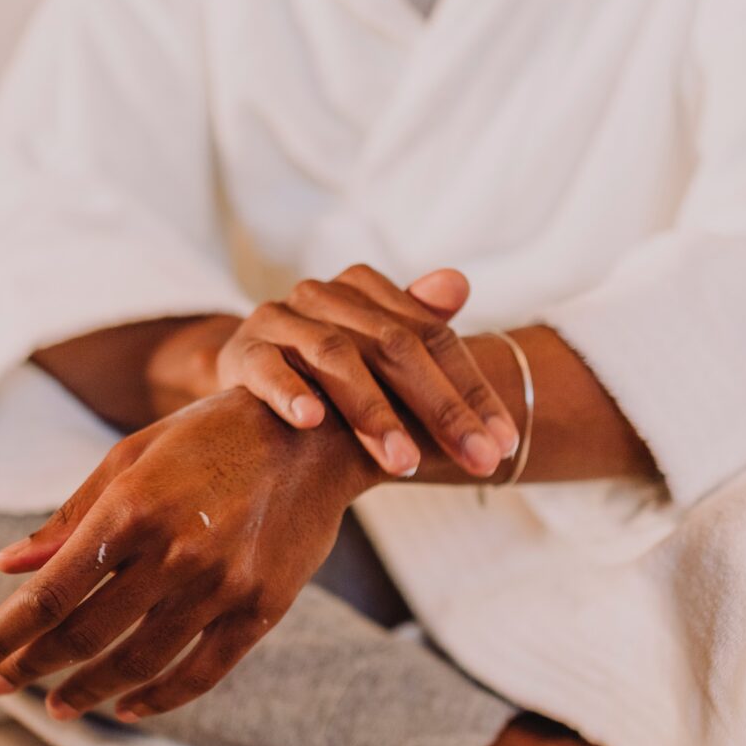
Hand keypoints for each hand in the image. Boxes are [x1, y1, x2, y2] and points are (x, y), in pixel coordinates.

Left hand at [0, 388, 373, 721]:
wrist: (314, 436)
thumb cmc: (207, 440)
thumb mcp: (131, 459)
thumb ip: (69, 516)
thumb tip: (5, 566)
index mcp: (131, 508)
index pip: (49, 593)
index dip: (1, 636)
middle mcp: (174, 551)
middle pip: (85, 634)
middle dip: (31, 667)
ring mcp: (222, 585)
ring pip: (138, 662)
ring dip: (87, 691)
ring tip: (57, 705)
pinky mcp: (262, 608)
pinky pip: (201, 673)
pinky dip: (157, 698)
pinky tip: (127, 706)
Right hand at [214, 265, 517, 477]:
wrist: (245, 371)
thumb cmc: (327, 370)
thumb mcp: (376, 351)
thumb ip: (421, 325)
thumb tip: (459, 283)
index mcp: (367, 290)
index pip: (433, 337)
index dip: (472, 391)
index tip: (503, 445)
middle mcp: (325, 296)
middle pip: (394, 346)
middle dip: (441, 408)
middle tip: (476, 461)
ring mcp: (280, 320)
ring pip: (335, 357)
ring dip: (372, 411)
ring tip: (405, 462)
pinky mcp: (242, 351)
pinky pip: (266, 368)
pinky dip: (289, 392)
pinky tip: (312, 422)